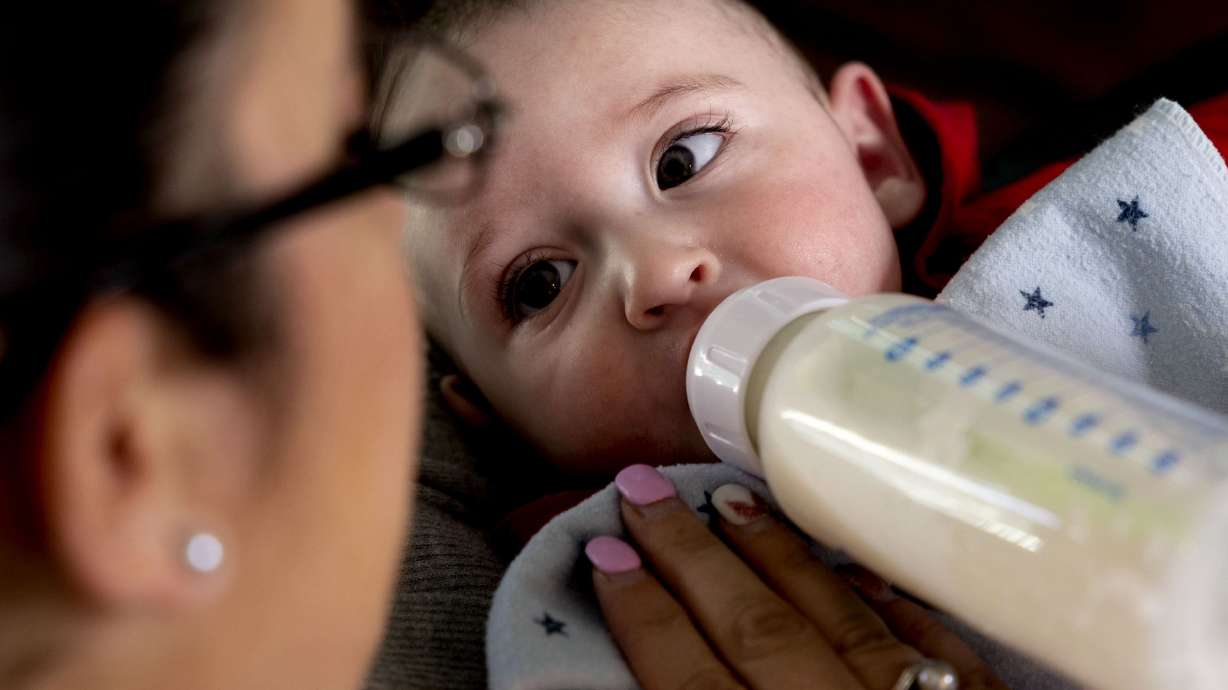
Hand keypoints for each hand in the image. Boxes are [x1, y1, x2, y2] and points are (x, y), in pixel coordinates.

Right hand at [584, 465, 1009, 689]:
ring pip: (838, 620)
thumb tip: (646, 651)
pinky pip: (931, 645)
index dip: (639, 610)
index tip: (603, 547)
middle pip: (752, 629)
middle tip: (641, 487)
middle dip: (689, 553)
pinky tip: (854, 565)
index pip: (685, 677)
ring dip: (777, 557)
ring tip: (729, 501)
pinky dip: (885, 603)